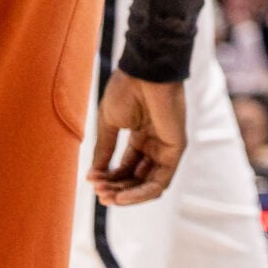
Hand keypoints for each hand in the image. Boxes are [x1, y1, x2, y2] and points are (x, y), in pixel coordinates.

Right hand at [88, 73, 188, 204]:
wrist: (144, 71)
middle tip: (98, 192)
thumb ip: (104, 151)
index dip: (109, 179)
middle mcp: (156, 144)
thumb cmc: (127, 89)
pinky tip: (120, 196)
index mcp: (141, 137)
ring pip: (149, 185)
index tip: (91, 180)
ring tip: (106, 195)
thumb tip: (93, 176)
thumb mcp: (109, 125)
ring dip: (126, 195)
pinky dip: (141, 193)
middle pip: (137, 179)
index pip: (127, 169)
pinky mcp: (177, 147)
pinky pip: (161, 180)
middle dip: (115, 189)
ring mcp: (167, 146)